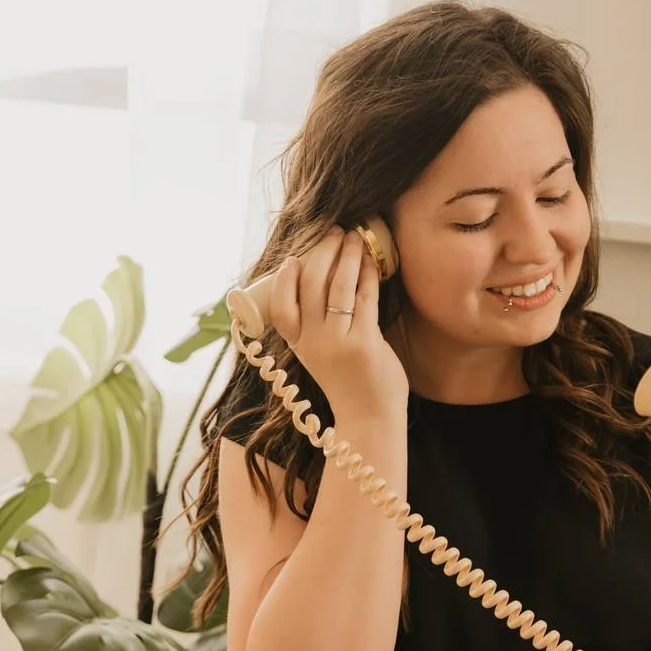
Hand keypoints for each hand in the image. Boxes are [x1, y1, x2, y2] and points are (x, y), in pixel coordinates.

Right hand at [272, 225, 409, 423]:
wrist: (370, 418)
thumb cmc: (347, 382)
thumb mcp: (318, 355)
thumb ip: (314, 325)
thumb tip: (319, 279)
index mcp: (298, 345)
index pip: (280, 306)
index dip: (284, 279)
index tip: (294, 259)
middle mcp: (313, 342)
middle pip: (310, 284)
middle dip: (323, 251)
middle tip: (334, 232)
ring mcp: (338, 343)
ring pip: (338, 286)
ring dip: (346, 255)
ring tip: (354, 236)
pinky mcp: (365, 343)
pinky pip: (364, 298)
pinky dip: (367, 275)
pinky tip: (370, 261)